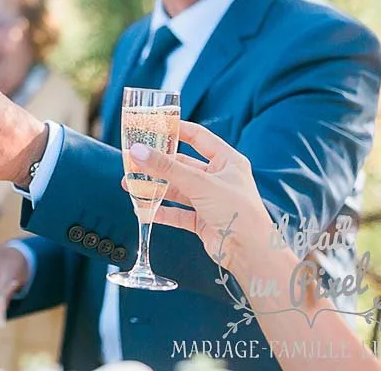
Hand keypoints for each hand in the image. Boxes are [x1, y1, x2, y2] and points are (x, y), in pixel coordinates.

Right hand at [125, 121, 274, 275]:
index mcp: (227, 161)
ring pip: (176, 189)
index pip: (198, 137)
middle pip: (182, 165)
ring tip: (130, 185)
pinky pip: (176, 212)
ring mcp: (209, 200)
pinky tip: (143, 210)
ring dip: (154, 188)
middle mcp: (218, 178)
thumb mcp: (200, 183)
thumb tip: (138, 151)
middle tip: (134, 160)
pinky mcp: (202, 220)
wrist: (251, 253)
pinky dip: (160, 211)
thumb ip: (167, 168)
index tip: (152, 126)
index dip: (176, 130)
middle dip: (157, 165)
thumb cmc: (238, 212)